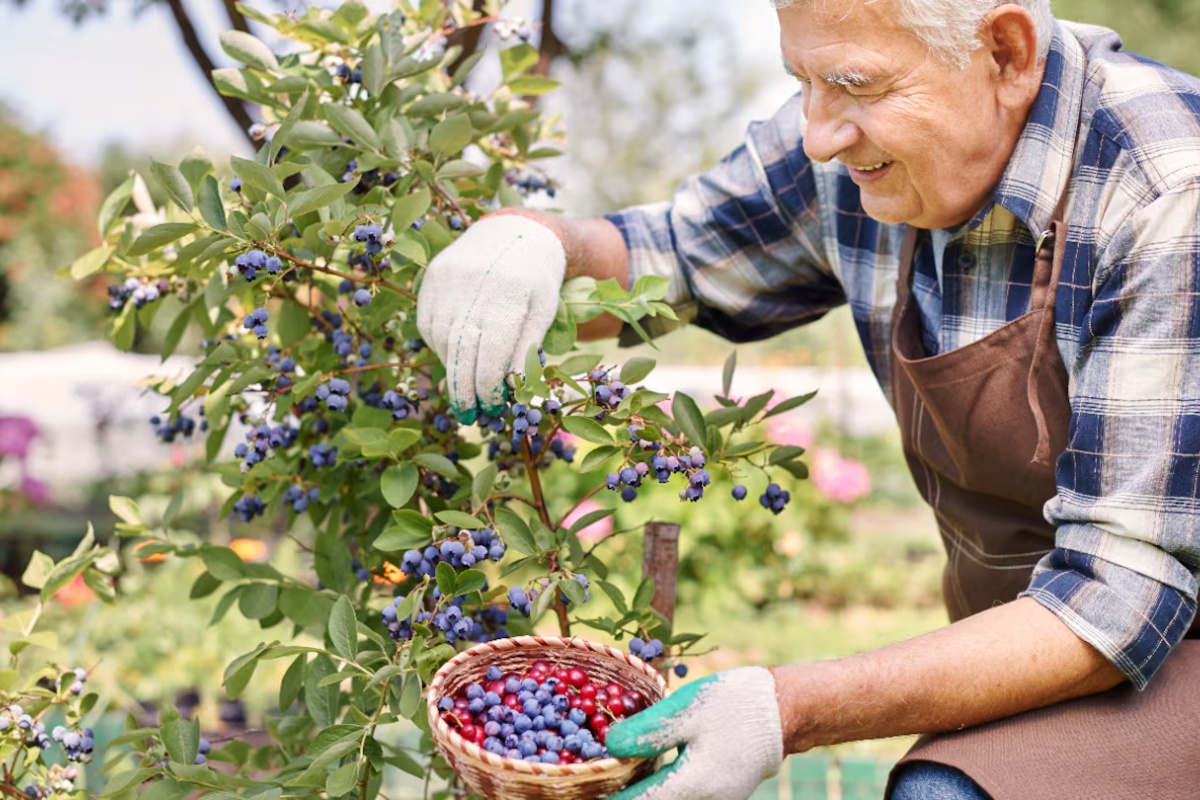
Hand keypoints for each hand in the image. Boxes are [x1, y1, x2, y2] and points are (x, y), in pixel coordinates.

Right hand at [416, 214, 564, 420]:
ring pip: (441, 339)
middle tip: (469, 416)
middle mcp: (475, 284)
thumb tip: (511, 391)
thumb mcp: (543, 312)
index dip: (488, 386)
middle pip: (461, 351)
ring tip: (466, 385)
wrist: (514, 231)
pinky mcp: (433, 277)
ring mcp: (449, 278)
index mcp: (510, 294)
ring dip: (452, 369)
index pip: (491, 353)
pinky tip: (454, 355)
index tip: (490, 409)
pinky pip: (428, 323)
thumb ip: (526, 349)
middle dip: (464, 389)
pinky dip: (439, 345)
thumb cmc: (536, 280)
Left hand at [606, 667, 783, 799]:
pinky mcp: (720, 790)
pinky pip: (681, 794)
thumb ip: (648, 731)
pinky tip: (644, 767)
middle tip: (595, 780)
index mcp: (693, 785)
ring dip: (642, 790)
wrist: (785, 709)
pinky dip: (659, 786)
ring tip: (615, 772)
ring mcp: (715, 799)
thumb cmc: (736, 705)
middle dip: (625, 794)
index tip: (584, 790)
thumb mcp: (687, 710)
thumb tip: (610, 747)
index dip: (609, 797)